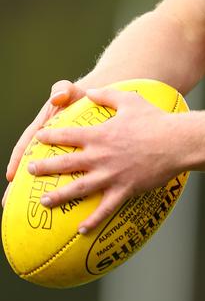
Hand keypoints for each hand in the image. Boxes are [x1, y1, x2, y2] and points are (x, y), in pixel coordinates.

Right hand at [3, 80, 84, 205]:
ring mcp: (63, 153)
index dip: (18, 159)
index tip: (11, 175)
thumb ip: (61, 90)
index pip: (27, 144)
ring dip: (42, 190)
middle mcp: (51, 145)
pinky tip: (68, 206)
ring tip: (34, 210)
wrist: (98, 100)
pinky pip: (72, 176)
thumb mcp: (70, 91)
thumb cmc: (80, 97)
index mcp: (44, 129)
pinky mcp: (79, 160)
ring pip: (52, 175)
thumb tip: (58, 97)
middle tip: (11, 201)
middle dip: (21, 183)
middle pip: (33, 165)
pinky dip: (69, 191)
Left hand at [25, 86, 179, 232]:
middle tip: (30, 171)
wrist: (176, 142)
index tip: (38, 138)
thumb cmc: (155, 120)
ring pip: (79, 188)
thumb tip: (90, 91)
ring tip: (45, 201)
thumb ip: (107, 95)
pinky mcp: (125, 189)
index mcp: (101, 135)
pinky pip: (105, 208)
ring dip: (60, 196)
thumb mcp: (130, 100)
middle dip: (45, 167)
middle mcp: (101, 156)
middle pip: (66, 163)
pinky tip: (81, 230)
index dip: (50, 137)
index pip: (68, 136)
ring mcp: (111, 175)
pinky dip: (92, 220)